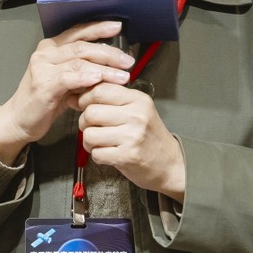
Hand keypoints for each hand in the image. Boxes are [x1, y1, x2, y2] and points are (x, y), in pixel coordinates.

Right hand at [0, 21, 133, 163]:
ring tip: (122, 75)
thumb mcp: (67, 81)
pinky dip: (85, 77)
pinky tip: (99, 79)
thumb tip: (113, 67)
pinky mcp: (42, 85)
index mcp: (52, 47)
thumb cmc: (45, 100)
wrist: (19, 120)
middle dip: (109, 53)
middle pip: (82, 46)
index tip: (118, 28)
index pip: (78, 32)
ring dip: (104, 68)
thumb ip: (84, 71)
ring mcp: (42, 68)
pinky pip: (68, 78)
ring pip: (78, 61)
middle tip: (128, 60)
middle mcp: (45, 53)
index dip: (98, 28)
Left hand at [72, 83, 185, 202]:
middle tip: (91, 126)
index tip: (84, 104)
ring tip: (98, 142)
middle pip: (91, 112)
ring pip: (89, 134)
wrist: (170, 163)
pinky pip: (96, 153)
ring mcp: (131, 136)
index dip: (85, 98)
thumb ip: (115, 98)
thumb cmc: (150, 136)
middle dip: (84, 121)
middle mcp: (136, 115)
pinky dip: (97, 155)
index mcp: (138, 99)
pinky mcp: (127, 156)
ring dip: (88, 141)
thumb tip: (82, 92)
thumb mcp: (139, 109)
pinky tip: (107, 153)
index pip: (100, 90)